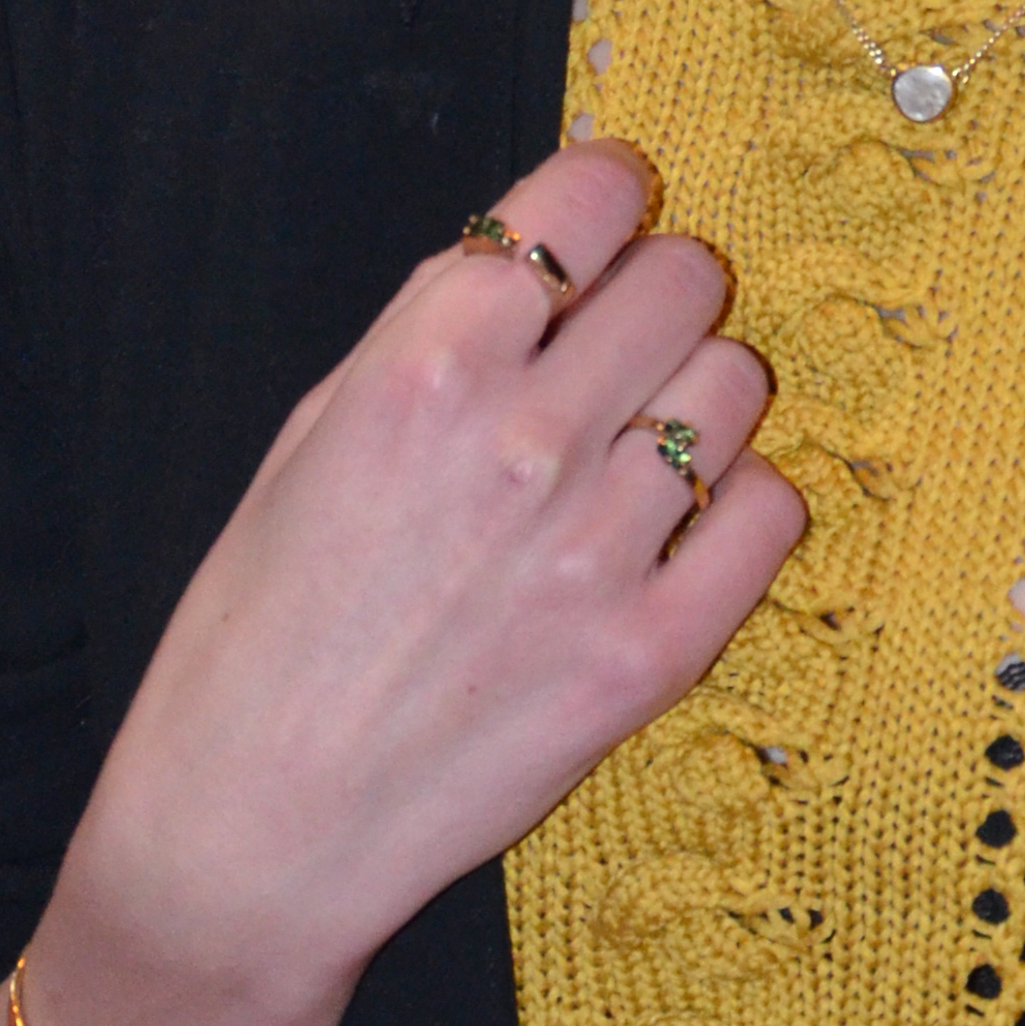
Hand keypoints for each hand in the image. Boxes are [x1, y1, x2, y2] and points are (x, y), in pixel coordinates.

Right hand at [28, 137, 800, 1025]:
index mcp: (426, 361)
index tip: (600, 225)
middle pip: (685, 277)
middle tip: (618, 348)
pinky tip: (677, 531)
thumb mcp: (312, 437)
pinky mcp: (652, 649)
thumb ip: (432, 335)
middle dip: (656, 294)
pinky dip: (739, 507)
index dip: (605, 199)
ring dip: (697, 398)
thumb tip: (537, 259)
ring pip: (736, 384)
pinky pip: (771, 512)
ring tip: (636, 451)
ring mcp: (600, 546)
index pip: (589, 195)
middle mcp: (525, 437)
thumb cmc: (261, 631)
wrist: (253, 830)